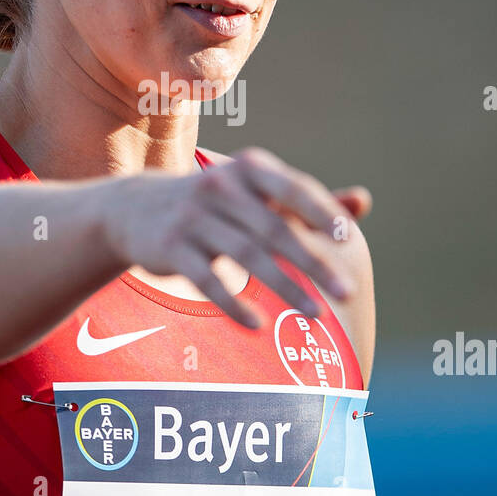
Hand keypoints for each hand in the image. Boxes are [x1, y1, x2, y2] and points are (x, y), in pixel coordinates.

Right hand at [102, 146, 371, 328]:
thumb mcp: (254, 192)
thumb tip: (363, 201)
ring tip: (316, 315)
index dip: (321, 211)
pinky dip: (233, 304)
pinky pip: (207, 280)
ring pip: (246, 256)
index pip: (292, 188)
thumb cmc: (213, 202)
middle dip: (313, 263)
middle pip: (273, 229)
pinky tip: (258, 325)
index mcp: (248, 170)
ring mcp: (193, 218)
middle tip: (347, 292)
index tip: (347, 237)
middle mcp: (220, 187)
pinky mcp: (171, 248)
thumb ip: (305, 200)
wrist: (133, 208)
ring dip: (285, 288)